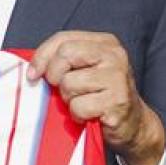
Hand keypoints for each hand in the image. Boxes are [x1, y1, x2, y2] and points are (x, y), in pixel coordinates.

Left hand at [28, 31, 165, 164]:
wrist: (133, 125)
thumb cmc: (101, 97)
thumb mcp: (84, 70)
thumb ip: (63, 62)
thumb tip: (32, 69)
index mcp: (105, 43)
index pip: (63, 39)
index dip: (42, 56)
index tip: (33, 74)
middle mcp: (114, 55)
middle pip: (65, 54)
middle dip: (54, 75)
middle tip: (61, 90)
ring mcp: (118, 77)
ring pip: (69, 83)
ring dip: (68, 99)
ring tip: (82, 102)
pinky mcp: (117, 101)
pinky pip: (79, 106)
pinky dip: (78, 115)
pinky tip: (89, 115)